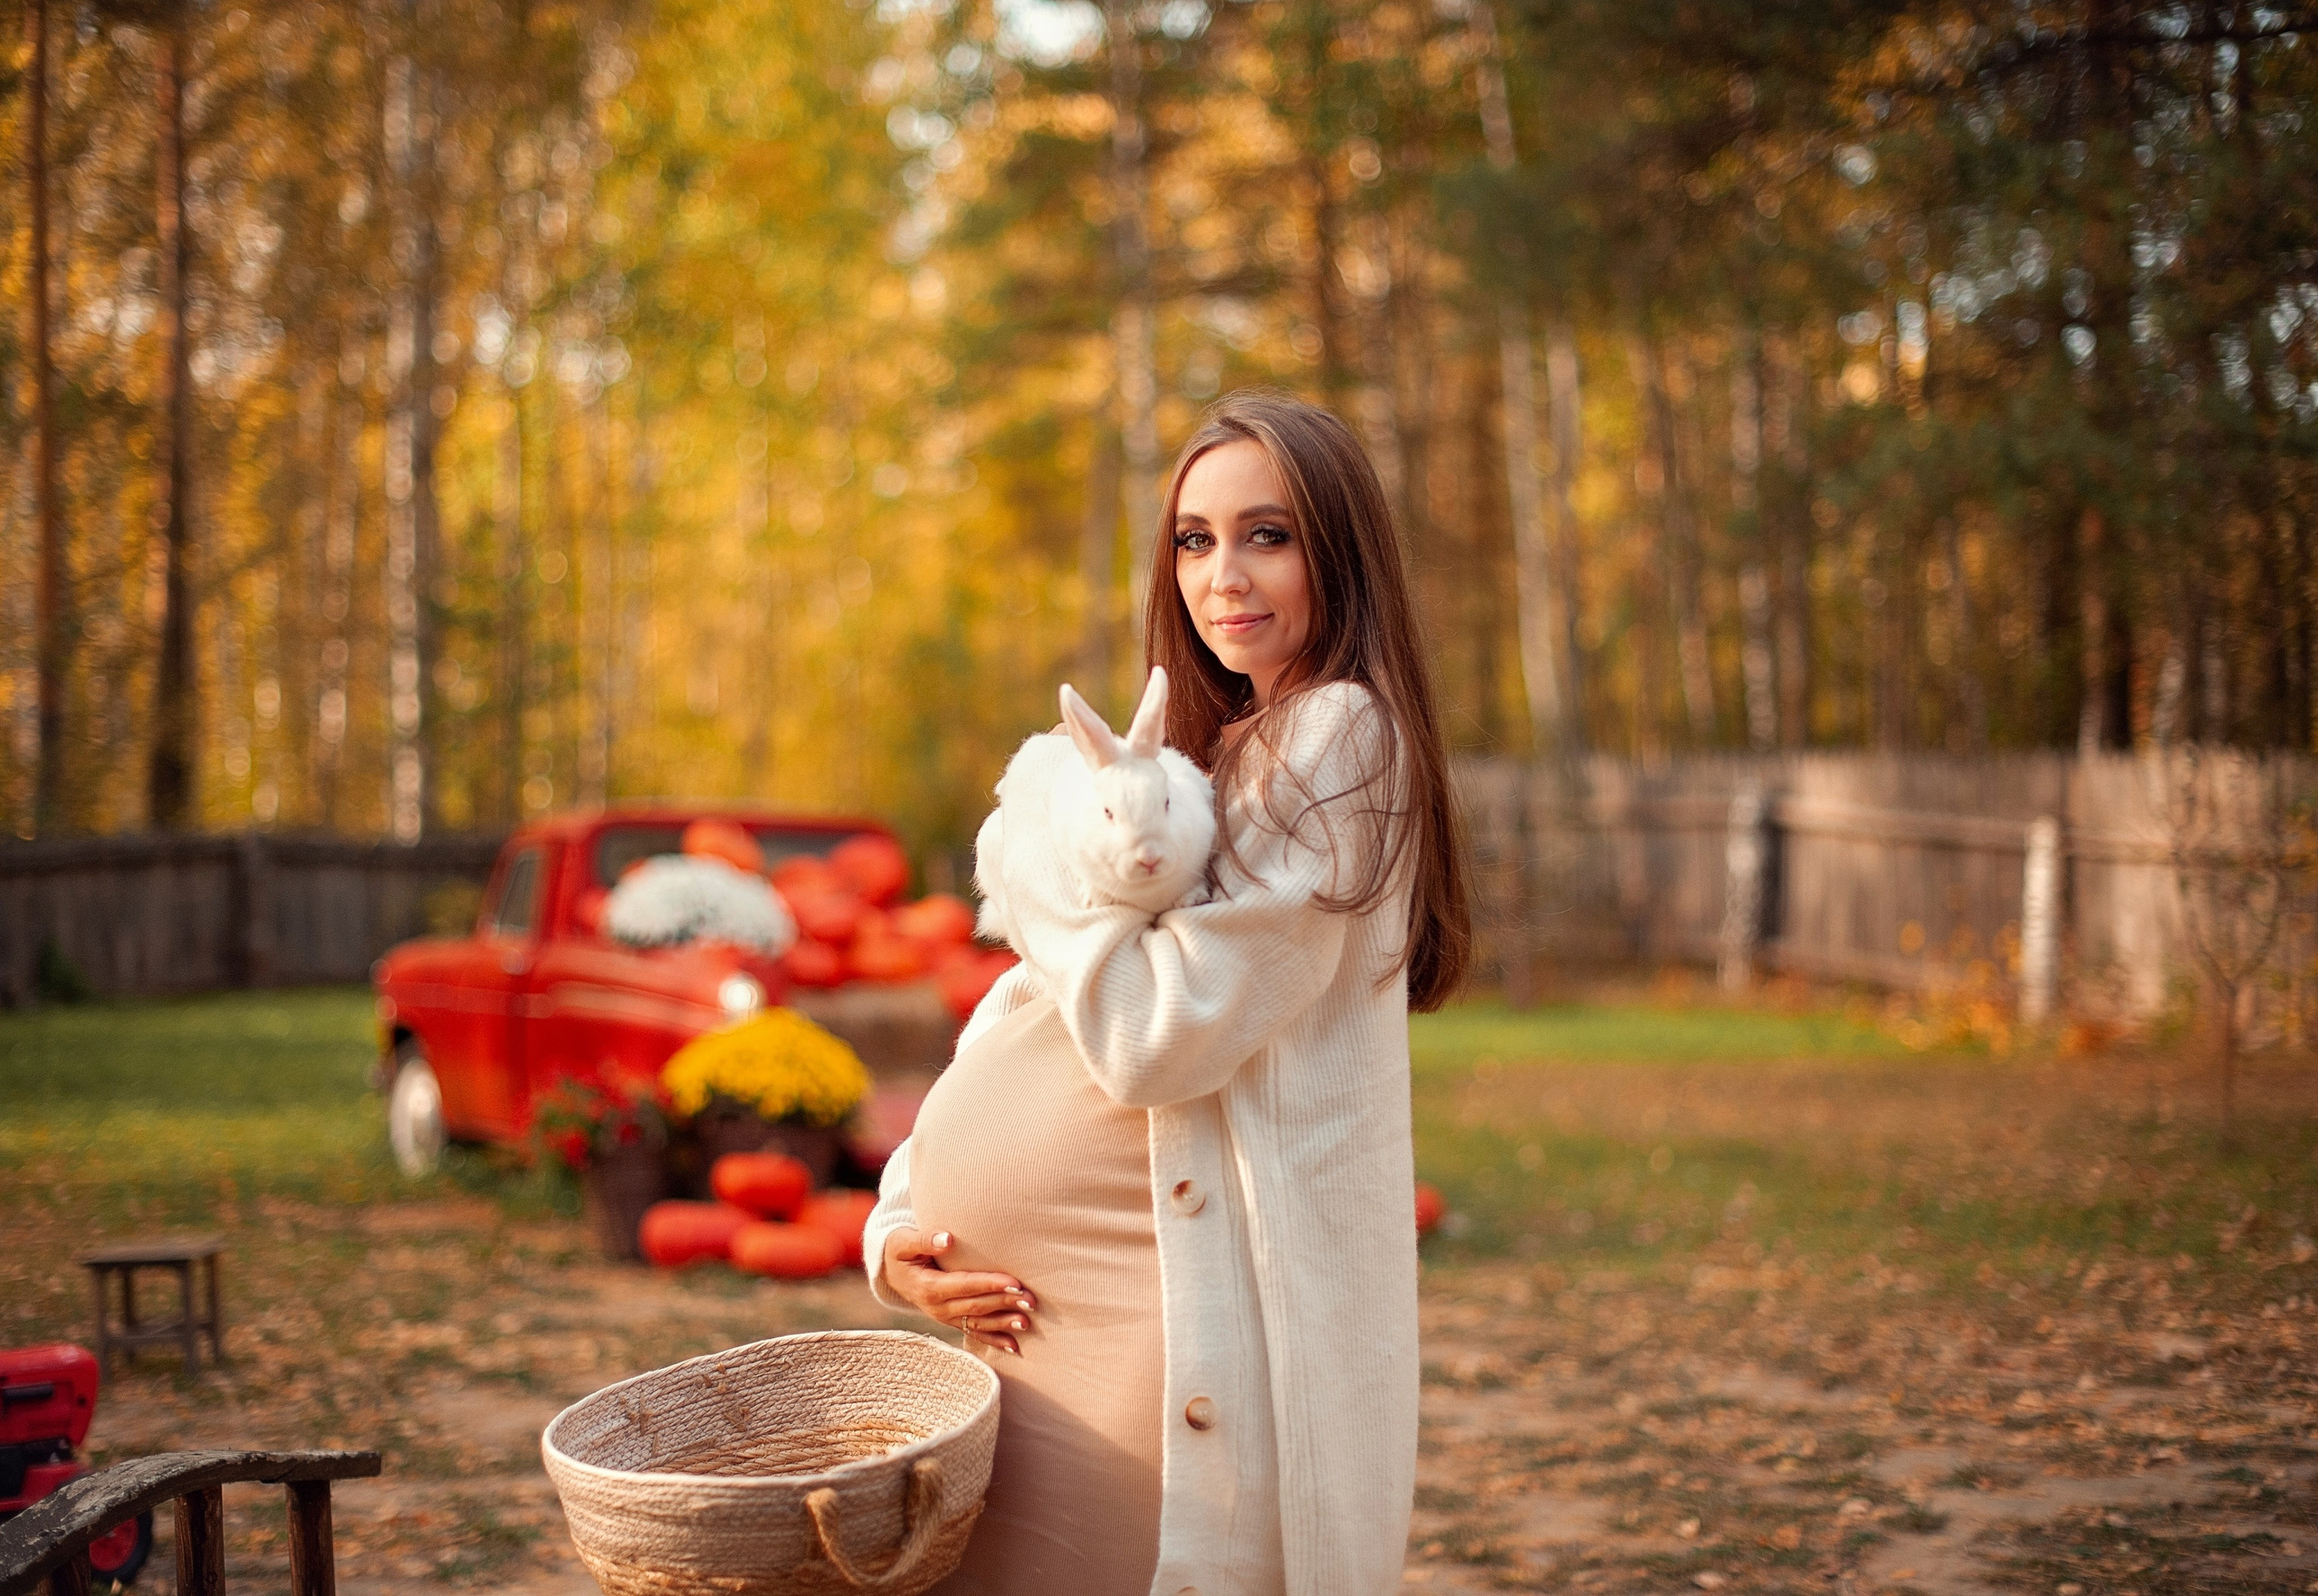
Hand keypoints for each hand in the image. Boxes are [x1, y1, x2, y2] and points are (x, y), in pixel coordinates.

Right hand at [880, 1226, 1036, 1356]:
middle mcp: (937, 1307)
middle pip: (976, 1306)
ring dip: (1003, 1324)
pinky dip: (994, 1341)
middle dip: (1004, 1303)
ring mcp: (944, 1317)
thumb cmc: (900, 1251)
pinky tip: (1014, 1346)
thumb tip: (947, 1238)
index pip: (965, 1285)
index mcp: (928, 1287)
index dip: (990, 1284)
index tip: (1014, 1282)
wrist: (890, 1272)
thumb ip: (924, 1239)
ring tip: (1027, 1322)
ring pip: (978, 1323)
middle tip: (1030, 1300)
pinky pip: (974, 1333)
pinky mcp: (951, 1321)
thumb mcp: (904, 1242)